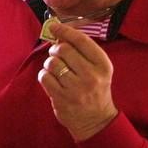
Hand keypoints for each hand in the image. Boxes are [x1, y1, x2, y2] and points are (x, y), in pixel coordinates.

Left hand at [37, 22, 117, 140]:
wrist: (97, 120)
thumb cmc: (95, 90)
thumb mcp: (98, 70)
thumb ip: (83, 52)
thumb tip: (60, 34)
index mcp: (103, 65)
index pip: (82, 40)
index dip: (65, 30)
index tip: (54, 26)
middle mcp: (91, 76)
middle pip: (64, 49)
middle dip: (56, 49)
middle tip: (56, 54)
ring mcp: (76, 89)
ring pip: (52, 63)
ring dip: (50, 63)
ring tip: (55, 69)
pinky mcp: (62, 98)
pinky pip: (45, 77)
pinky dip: (44, 75)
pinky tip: (51, 79)